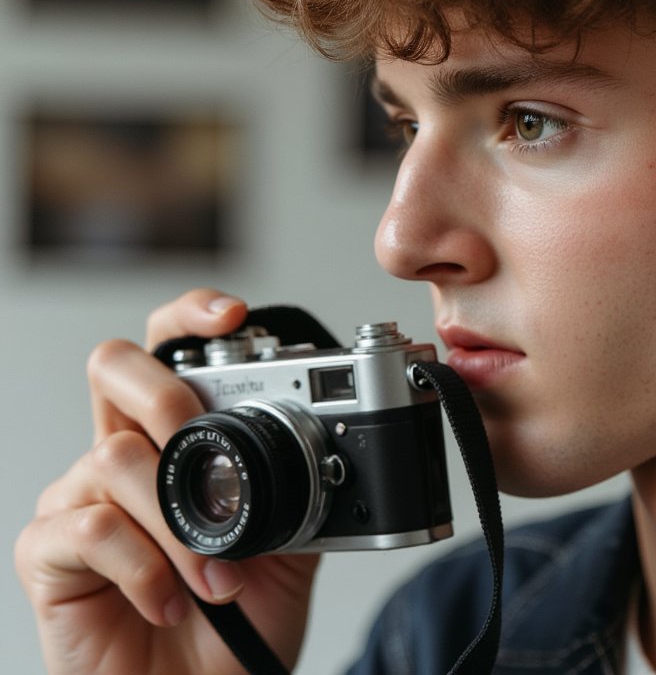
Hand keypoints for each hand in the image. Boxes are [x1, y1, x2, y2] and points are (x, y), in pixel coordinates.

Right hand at [15, 289, 318, 674]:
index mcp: (174, 440)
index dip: (189, 315)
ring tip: (217, 580)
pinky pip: (94, 526)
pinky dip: (146, 568)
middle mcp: (121, 454)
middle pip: (114, 367)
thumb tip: (328, 439)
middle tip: (206, 453)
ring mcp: (78, 499)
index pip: (166, 349)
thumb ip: (297, 483)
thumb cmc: (238, 622)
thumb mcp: (290, 541)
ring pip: (116, 456)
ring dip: (181, 524)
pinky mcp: (48, 553)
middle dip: (170, 397)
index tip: (233, 313)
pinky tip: (171, 603)